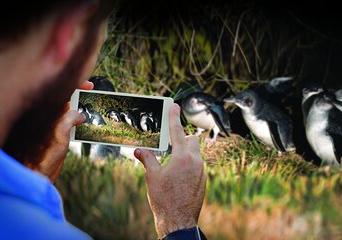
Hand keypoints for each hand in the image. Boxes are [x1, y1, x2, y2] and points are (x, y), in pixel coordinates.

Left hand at [27, 81, 93, 181]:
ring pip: (68, 111)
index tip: (89, 86)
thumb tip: (80, 114)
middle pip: (65, 99)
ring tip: (91, 110)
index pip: (61, 91)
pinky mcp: (56, 135)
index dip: (76, 85)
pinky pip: (69, 123)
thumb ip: (70, 117)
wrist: (36, 174)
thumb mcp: (60, 132)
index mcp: (47, 111)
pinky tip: (85, 123)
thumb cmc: (42, 155)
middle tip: (92, 94)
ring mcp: (52, 126)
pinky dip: (77, 121)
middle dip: (78, 96)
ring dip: (80, 109)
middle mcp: (48, 116)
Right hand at [134, 104, 206, 237]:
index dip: (174, 117)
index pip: (177, 131)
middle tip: (170, 145)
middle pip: (192, 140)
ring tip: (171, 165)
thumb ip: (147, 159)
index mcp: (182, 157)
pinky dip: (188, 165)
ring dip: (185, 153)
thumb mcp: (152, 177)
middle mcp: (195, 162)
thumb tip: (139, 150)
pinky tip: (178, 177)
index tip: (174, 106)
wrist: (178, 222)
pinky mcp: (203, 181)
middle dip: (182, 139)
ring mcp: (201, 172)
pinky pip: (197, 166)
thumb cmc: (164, 199)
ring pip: (195, 154)